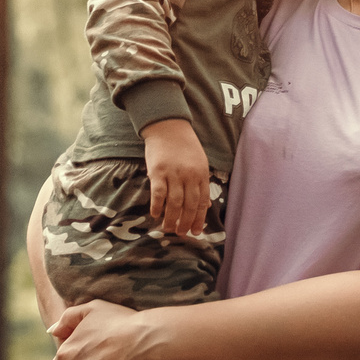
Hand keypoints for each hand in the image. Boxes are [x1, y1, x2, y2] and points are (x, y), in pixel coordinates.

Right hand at [142, 119, 210, 236]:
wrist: (168, 126)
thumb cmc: (184, 145)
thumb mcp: (199, 162)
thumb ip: (201, 183)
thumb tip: (204, 206)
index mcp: (202, 174)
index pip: (202, 202)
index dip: (199, 219)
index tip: (196, 232)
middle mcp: (189, 176)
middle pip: (189, 205)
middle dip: (186, 223)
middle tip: (181, 234)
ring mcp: (173, 174)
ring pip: (174, 203)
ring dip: (171, 219)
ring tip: (168, 229)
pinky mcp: (157, 171)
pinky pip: (158, 194)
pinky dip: (157, 206)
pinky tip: (155, 214)